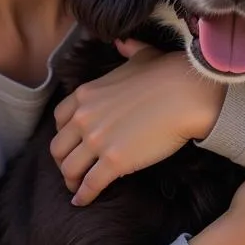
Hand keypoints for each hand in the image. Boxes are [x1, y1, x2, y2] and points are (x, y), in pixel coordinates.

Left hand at [52, 38, 224, 205]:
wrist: (186, 94)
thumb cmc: (168, 74)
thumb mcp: (142, 55)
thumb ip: (128, 50)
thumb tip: (123, 42)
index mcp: (86, 95)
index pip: (60, 120)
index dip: (64, 136)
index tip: (72, 145)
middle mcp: (84, 117)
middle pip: (58, 147)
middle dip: (63, 161)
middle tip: (72, 171)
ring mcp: (97, 140)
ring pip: (69, 168)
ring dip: (71, 181)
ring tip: (77, 190)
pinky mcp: (114, 161)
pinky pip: (90, 184)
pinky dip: (84, 196)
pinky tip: (83, 202)